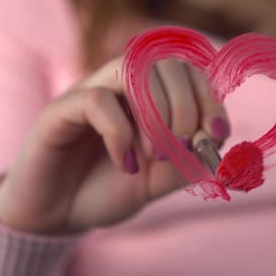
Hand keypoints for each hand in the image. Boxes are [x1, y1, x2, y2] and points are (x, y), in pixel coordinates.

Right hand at [0, 56, 229, 233]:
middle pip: (165, 60)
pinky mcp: (61, 109)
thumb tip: (218, 142)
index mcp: (148, 95)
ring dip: (156, 114)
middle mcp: (120, 84)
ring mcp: (90, 91)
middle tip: (180, 148)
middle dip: (186, 106)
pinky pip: (98, 101)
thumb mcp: (161, 180)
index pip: (189, 68)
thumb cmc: (109, 189)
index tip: (217, 134)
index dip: (210, 96)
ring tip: (154, 156)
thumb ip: (191, 161)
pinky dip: (120, 134)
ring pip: (134, 68)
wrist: (57, 215)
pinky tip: (123, 163)